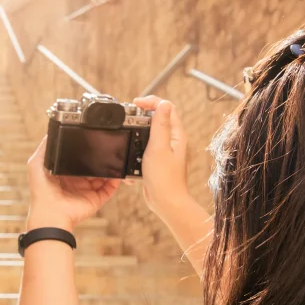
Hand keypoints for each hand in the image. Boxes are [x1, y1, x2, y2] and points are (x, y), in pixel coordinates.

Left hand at [26, 138, 120, 230]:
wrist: (51, 214)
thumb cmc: (41, 191)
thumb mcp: (36, 165)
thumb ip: (44, 149)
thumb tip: (51, 132)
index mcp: (65, 173)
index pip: (79, 159)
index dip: (87, 150)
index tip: (94, 140)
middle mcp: (77, 181)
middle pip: (94, 166)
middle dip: (102, 158)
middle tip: (109, 148)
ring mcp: (88, 190)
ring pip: (104, 176)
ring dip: (111, 168)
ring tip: (117, 159)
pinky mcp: (96, 199)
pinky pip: (110, 188)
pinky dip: (116, 181)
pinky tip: (118, 173)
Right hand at [133, 96, 191, 221]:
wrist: (166, 202)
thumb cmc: (165, 178)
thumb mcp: (159, 147)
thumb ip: (160, 124)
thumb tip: (163, 104)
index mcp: (177, 134)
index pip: (167, 108)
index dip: (152, 102)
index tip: (136, 103)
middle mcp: (172, 141)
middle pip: (157, 119)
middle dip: (142, 115)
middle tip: (129, 116)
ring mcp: (164, 151)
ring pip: (149, 134)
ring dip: (137, 133)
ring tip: (127, 134)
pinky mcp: (156, 161)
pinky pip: (144, 149)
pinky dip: (136, 150)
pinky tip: (131, 156)